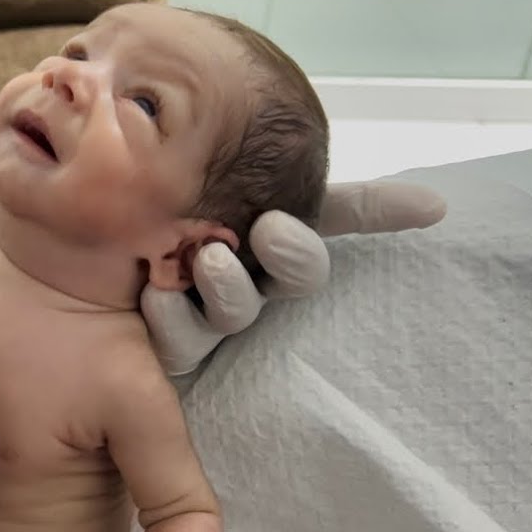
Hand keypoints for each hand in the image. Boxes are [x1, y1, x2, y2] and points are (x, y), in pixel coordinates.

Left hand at [142, 180, 447, 379]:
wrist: (94, 234)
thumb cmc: (190, 213)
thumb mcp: (262, 189)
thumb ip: (345, 201)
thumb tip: (437, 207)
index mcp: (270, 255)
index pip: (309, 258)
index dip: (309, 245)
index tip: (282, 222)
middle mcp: (242, 291)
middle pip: (280, 287)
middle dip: (283, 260)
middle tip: (262, 231)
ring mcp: (201, 319)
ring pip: (227, 318)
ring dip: (224, 291)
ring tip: (204, 259)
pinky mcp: (160, 341)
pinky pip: (172, 341)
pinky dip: (168, 317)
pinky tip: (154, 291)